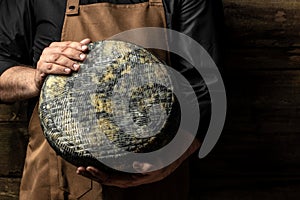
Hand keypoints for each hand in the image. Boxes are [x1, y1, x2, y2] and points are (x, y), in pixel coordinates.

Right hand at [35, 38, 90, 88]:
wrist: (41, 79)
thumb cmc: (56, 67)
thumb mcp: (66, 59)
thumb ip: (76, 50)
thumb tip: (88, 41)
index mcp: (55, 47)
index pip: (67, 44)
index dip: (77, 45)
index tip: (86, 48)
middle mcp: (48, 51)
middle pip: (62, 50)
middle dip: (74, 53)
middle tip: (83, 58)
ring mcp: (43, 59)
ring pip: (56, 58)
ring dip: (68, 62)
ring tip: (77, 67)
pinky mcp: (41, 69)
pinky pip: (50, 68)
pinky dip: (60, 69)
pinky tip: (68, 71)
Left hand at [77, 139, 200, 187]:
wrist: (179, 149)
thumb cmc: (170, 154)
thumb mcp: (164, 159)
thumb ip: (151, 163)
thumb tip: (135, 166)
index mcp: (139, 178)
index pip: (116, 180)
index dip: (101, 175)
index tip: (88, 168)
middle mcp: (134, 178)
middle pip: (110, 180)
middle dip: (94, 175)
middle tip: (78, 170)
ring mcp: (133, 173)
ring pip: (111, 176)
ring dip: (97, 173)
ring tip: (83, 169)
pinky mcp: (133, 167)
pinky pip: (116, 170)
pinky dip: (105, 168)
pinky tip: (98, 164)